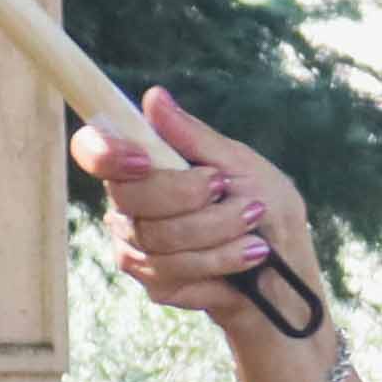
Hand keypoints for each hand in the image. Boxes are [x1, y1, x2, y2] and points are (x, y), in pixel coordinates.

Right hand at [78, 93, 327, 339]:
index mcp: (145, 166)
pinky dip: (222, 257)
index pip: (94, 152)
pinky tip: (248, 252)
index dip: (105, 153)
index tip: (143, 160)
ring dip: (217, 228)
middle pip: (129, 197)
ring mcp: (138, 247)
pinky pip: (175, 269)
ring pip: (157, 236)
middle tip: (227, 188)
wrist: (288, 272)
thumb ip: (194, 137)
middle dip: (188, 194)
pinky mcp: (154, 283)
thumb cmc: (267, 209)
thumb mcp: (241, 164)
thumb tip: (153, 97)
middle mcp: (130, 205)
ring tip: (253, 222)